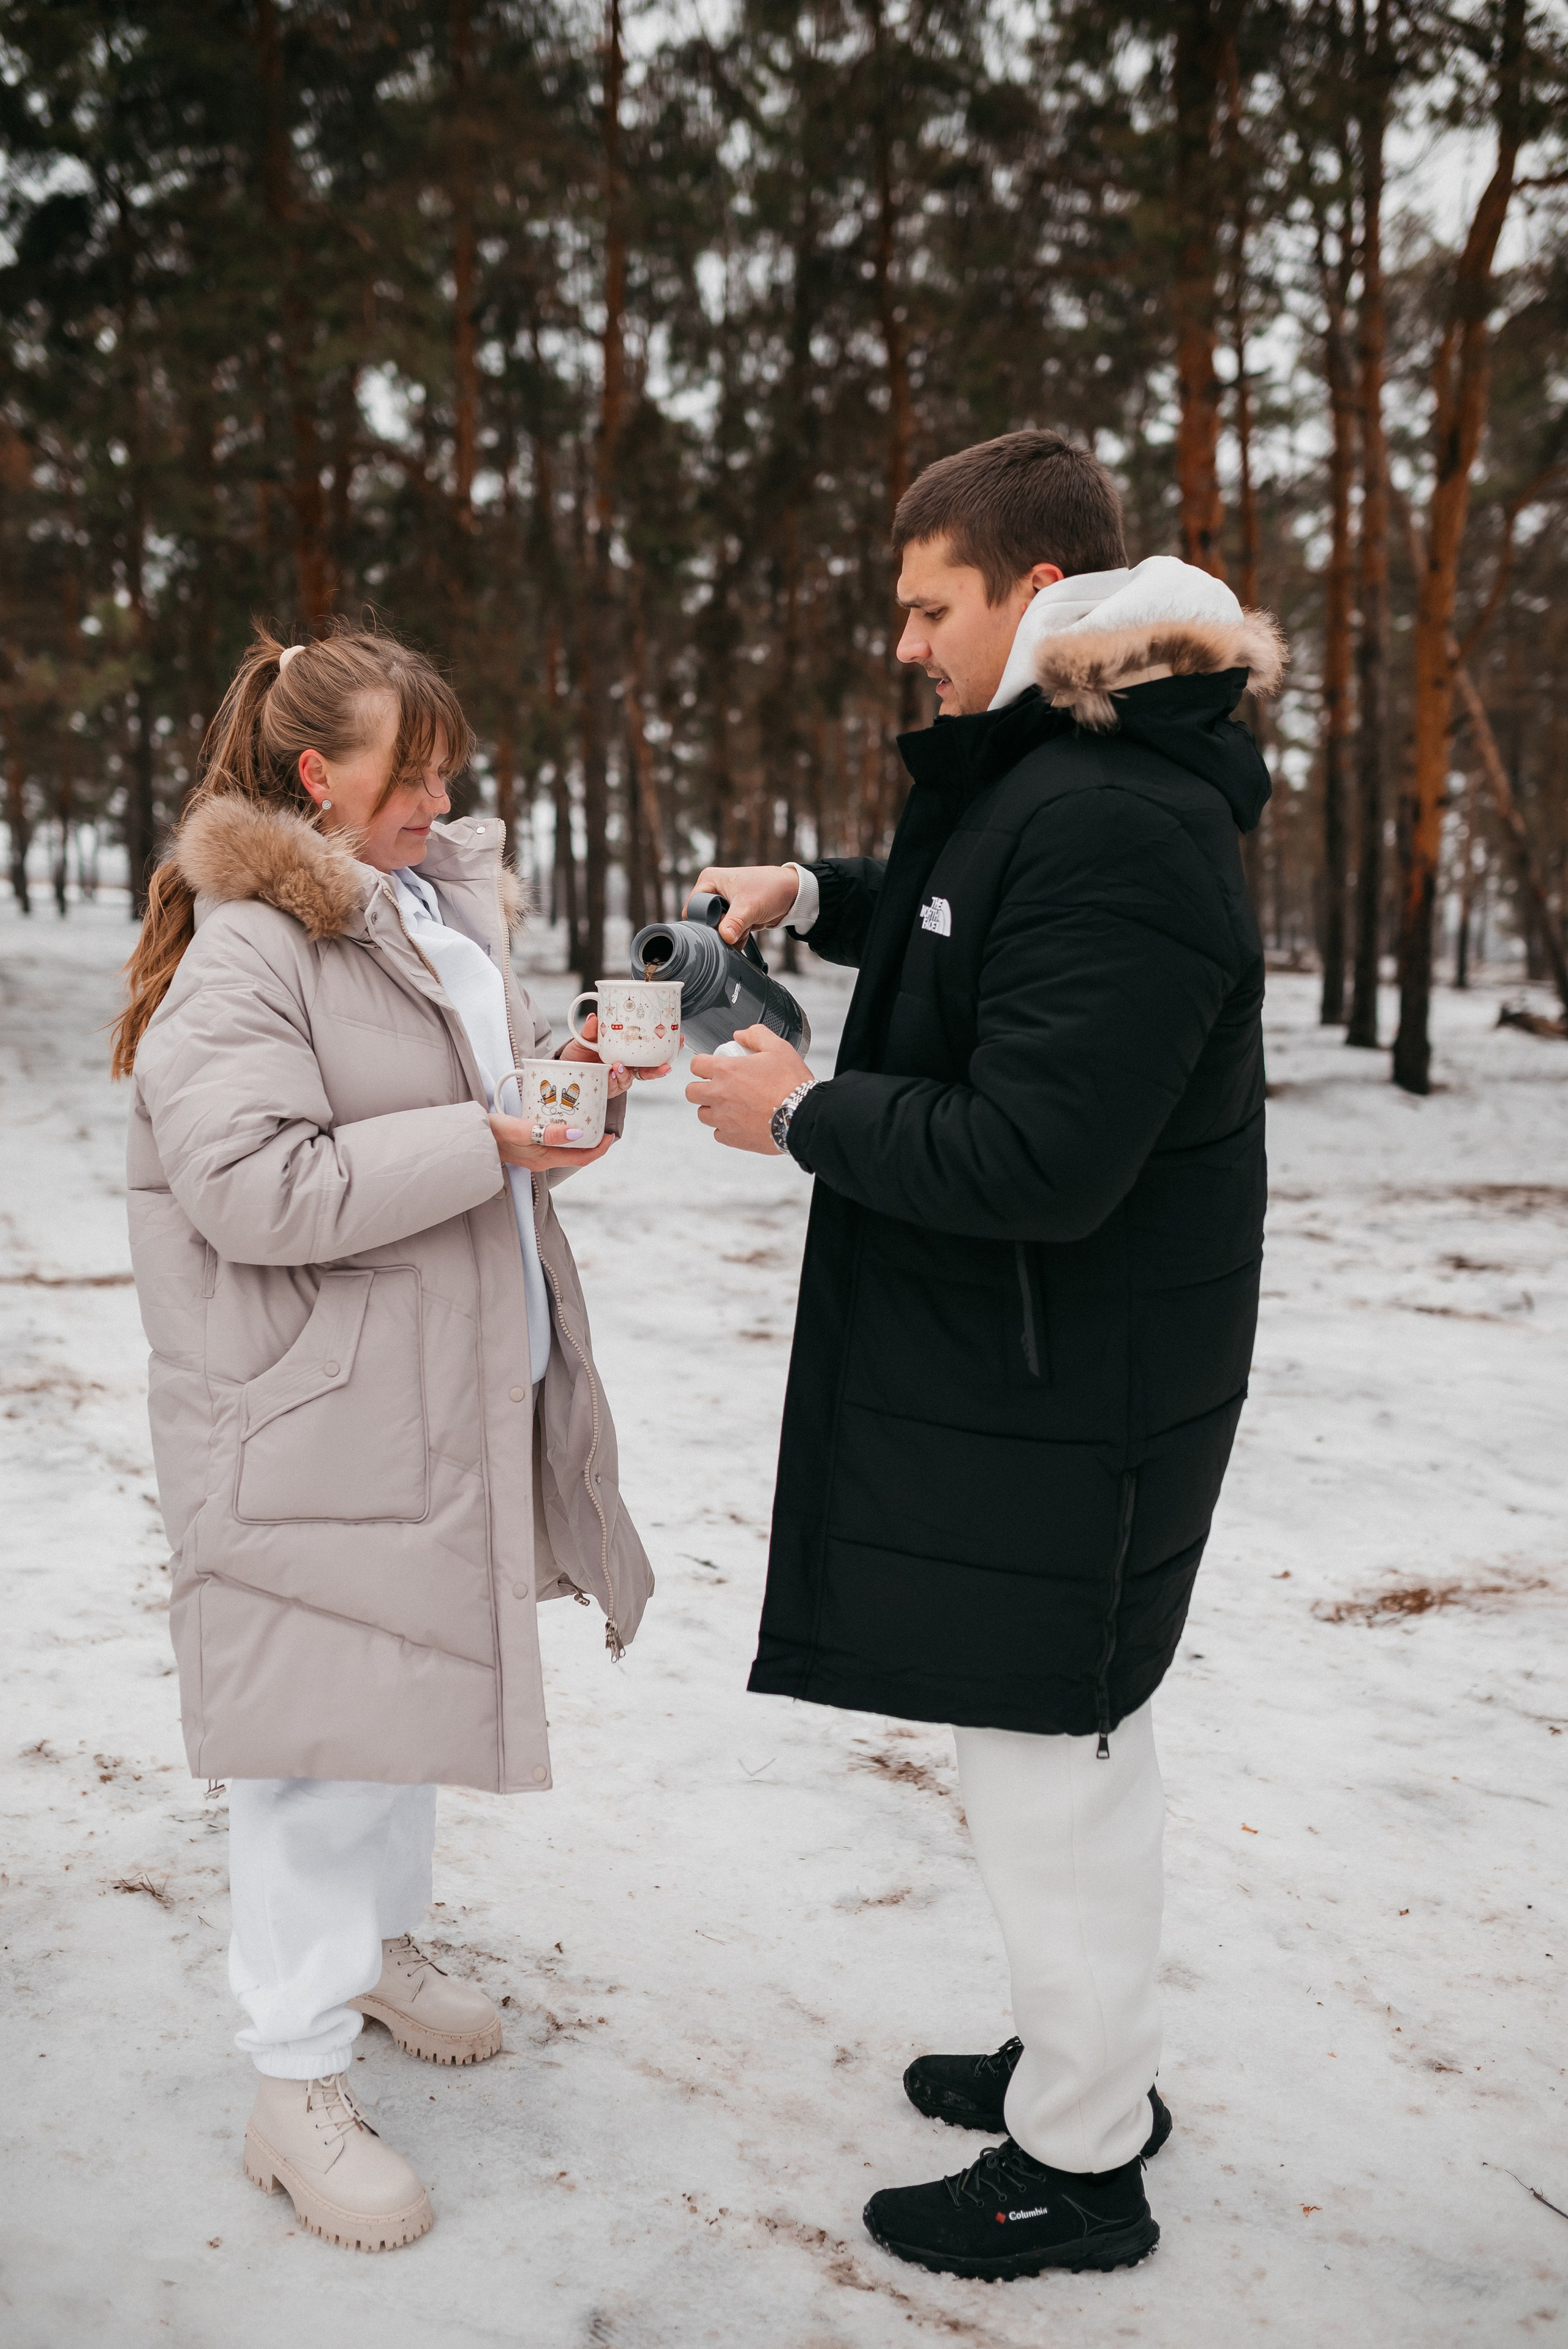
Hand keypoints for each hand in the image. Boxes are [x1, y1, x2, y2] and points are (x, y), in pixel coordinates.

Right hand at [487, 1113, 617, 1172]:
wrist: (470, 1136)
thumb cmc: (491, 1133)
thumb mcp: (520, 1130)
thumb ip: (549, 1133)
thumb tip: (577, 1133)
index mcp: (544, 1160)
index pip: (581, 1159)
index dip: (599, 1148)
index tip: (610, 1134)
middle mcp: (543, 1160)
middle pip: (577, 1153)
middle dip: (592, 1140)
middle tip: (601, 1120)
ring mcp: (536, 1154)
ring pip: (566, 1147)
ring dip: (579, 1134)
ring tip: (587, 1116)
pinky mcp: (529, 1145)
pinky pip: (554, 1140)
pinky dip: (563, 1129)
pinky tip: (562, 1115)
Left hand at [560, 1012, 672, 1094]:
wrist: (562, 1068)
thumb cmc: (578, 1053)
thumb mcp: (584, 1038)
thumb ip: (590, 1030)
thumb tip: (594, 1017)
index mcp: (627, 1051)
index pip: (651, 1050)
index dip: (666, 1047)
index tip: (679, 1039)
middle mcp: (626, 1066)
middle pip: (649, 1070)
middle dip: (660, 1069)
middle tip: (665, 1066)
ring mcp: (617, 1078)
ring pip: (631, 1079)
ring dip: (629, 1074)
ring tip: (620, 1066)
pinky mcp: (607, 1088)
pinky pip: (615, 1086)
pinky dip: (614, 1079)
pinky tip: (611, 1071)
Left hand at [686, 1025, 811, 1153]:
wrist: (802, 1116)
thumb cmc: (791, 1084)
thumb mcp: (778, 1048)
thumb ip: (756, 1035)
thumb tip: (741, 1035)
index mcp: (725, 1071)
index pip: (696, 1065)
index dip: (703, 1064)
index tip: (711, 1068)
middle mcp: (719, 1095)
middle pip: (691, 1092)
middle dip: (701, 1088)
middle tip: (717, 1087)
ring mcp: (723, 1119)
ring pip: (703, 1114)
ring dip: (712, 1109)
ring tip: (730, 1106)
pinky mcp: (731, 1138)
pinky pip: (718, 1133)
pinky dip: (725, 1128)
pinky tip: (739, 1122)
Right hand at [687, 864, 800, 946]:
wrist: (792, 893)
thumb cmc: (771, 889)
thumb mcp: (750, 907)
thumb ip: (734, 923)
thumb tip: (724, 937)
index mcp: (709, 880)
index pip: (693, 908)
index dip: (706, 921)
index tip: (721, 925)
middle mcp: (713, 889)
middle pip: (705, 921)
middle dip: (722, 929)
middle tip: (738, 926)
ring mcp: (723, 903)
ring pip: (718, 929)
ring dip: (733, 934)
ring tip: (747, 925)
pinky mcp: (733, 913)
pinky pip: (729, 931)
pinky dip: (739, 935)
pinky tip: (750, 928)